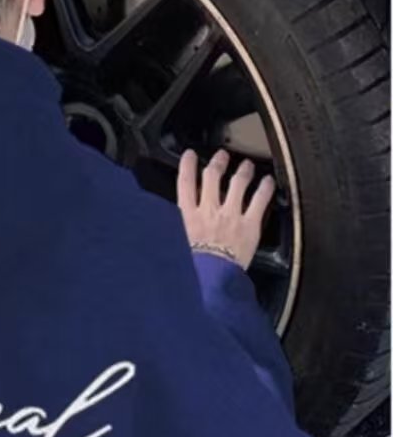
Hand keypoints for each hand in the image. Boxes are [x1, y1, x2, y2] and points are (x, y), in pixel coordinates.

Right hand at [176, 148, 276, 271]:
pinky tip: (268, 181)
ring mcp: (230, 215)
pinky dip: (265, 189)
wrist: (211, 280)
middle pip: (213, 178)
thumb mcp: (175, 246)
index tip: (190, 155)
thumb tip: (169, 230)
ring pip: (237, 184)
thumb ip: (175, 232)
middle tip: (222, 156)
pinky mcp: (249, 225)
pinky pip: (259, 201)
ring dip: (242, 171)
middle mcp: (209, 211)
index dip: (188, 166)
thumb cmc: (193, 270)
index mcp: (188, 216)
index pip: (186, 184)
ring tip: (246, 165)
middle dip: (217, 163)